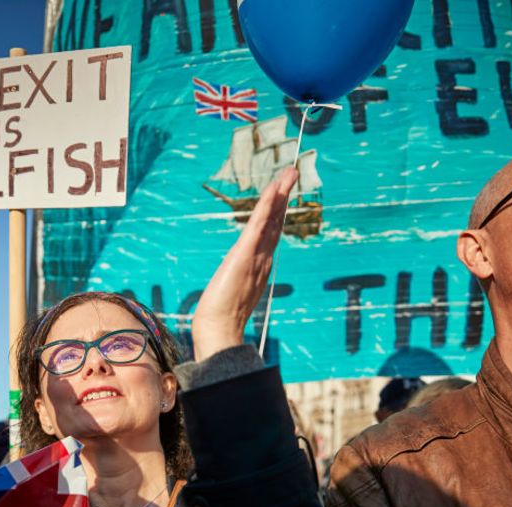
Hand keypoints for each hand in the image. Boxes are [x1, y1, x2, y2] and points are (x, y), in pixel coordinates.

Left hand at [191, 167, 297, 361]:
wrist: (219, 328)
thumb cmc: (222, 317)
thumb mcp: (233, 293)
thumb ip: (241, 284)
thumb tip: (240, 281)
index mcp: (259, 263)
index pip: (271, 231)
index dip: (278, 210)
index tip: (283, 191)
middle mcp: (262, 257)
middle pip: (277, 220)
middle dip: (284, 196)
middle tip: (293, 174)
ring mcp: (256, 256)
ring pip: (272, 219)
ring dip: (280, 195)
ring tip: (289, 175)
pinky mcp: (246, 255)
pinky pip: (259, 226)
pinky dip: (268, 207)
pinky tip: (274, 192)